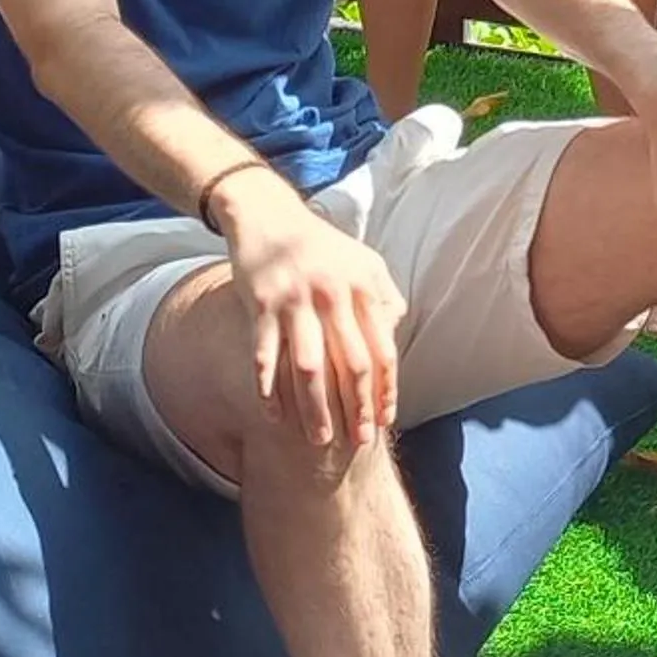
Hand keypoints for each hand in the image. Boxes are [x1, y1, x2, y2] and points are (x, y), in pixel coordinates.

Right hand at [220, 185, 405, 451]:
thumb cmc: (320, 245)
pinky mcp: (260, 303)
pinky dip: (268, 388)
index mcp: (362, 286)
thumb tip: (396, 329)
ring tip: (318, 441)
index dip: (385, 389)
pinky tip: (273, 416)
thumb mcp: (362, 260)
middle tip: (356, 442)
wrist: (267, 215)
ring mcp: (294, 299)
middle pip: (350, 363)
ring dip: (314, 408)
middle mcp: (332, 293)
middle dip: (356, 407)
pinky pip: (264, 354)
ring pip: (308, 366)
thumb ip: (383, 294)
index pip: (381, 349)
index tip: (384, 421)